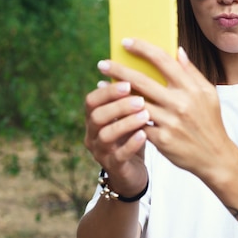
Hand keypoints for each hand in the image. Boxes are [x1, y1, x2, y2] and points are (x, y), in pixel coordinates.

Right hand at [83, 66, 149, 194]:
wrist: (134, 172)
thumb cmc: (134, 135)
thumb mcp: (132, 114)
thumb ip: (133, 95)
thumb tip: (144, 65)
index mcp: (95, 117)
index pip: (92, 100)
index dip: (107, 91)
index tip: (128, 82)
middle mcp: (93, 133)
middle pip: (96, 116)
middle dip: (117, 106)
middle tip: (140, 99)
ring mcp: (101, 152)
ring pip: (105, 135)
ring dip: (125, 123)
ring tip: (145, 114)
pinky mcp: (114, 167)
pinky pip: (119, 156)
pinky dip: (131, 144)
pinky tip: (145, 134)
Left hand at [111, 38, 237, 182]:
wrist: (215, 157)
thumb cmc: (210, 122)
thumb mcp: (208, 94)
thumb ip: (191, 72)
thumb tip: (178, 50)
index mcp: (191, 88)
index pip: (163, 60)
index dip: (143, 48)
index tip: (126, 42)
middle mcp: (180, 103)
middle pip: (142, 81)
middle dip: (118, 70)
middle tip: (102, 64)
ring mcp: (170, 122)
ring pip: (135, 103)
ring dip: (115, 94)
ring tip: (102, 86)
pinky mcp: (162, 139)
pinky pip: (137, 124)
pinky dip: (124, 116)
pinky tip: (113, 110)